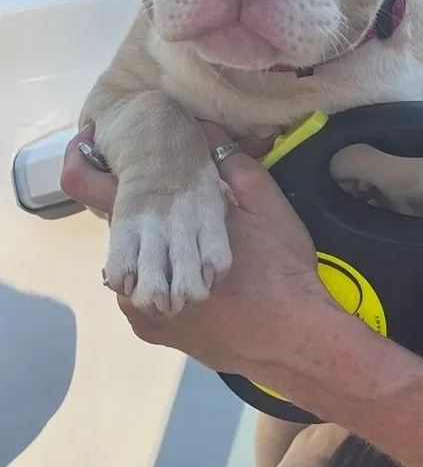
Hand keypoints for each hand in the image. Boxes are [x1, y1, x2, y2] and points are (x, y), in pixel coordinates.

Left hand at [61, 122, 331, 381]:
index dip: (88, 164)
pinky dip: (159, 281)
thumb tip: (207, 128)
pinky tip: (189, 280)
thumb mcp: (264, 200)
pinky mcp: (151, 330)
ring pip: (132, 262)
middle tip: (173, 205)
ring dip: (151, 250)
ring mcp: (138, 305)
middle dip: (139, 212)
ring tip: (184, 248)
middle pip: (117, 227)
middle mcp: (134, 269)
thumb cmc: (279, 264)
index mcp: (156, 229)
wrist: (291, 338)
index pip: (95, 188)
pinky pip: (141, 295)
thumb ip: (230, 162)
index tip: (93, 148)